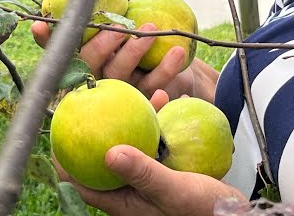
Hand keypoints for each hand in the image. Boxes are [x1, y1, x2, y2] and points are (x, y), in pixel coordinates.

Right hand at [31, 0, 215, 100]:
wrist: (181, 65)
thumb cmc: (151, 34)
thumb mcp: (140, 11)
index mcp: (91, 51)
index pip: (62, 48)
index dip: (47, 39)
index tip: (38, 25)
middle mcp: (99, 73)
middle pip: (91, 62)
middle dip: (105, 43)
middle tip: (124, 27)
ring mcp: (119, 90)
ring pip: (120, 77)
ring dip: (135, 54)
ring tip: (154, 31)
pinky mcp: (144, 102)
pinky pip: (149, 97)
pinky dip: (160, 87)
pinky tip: (172, 75)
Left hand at [59, 91, 244, 215]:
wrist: (235, 215)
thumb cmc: (203, 210)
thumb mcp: (172, 190)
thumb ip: (142, 171)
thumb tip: (108, 152)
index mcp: (121, 201)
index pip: (80, 180)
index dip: (64, 158)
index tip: (57, 128)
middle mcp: (128, 188)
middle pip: (100, 156)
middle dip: (95, 129)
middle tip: (87, 98)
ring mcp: (146, 177)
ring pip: (127, 143)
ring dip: (128, 119)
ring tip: (128, 90)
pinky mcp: (164, 168)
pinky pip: (152, 140)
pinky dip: (155, 121)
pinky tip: (165, 98)